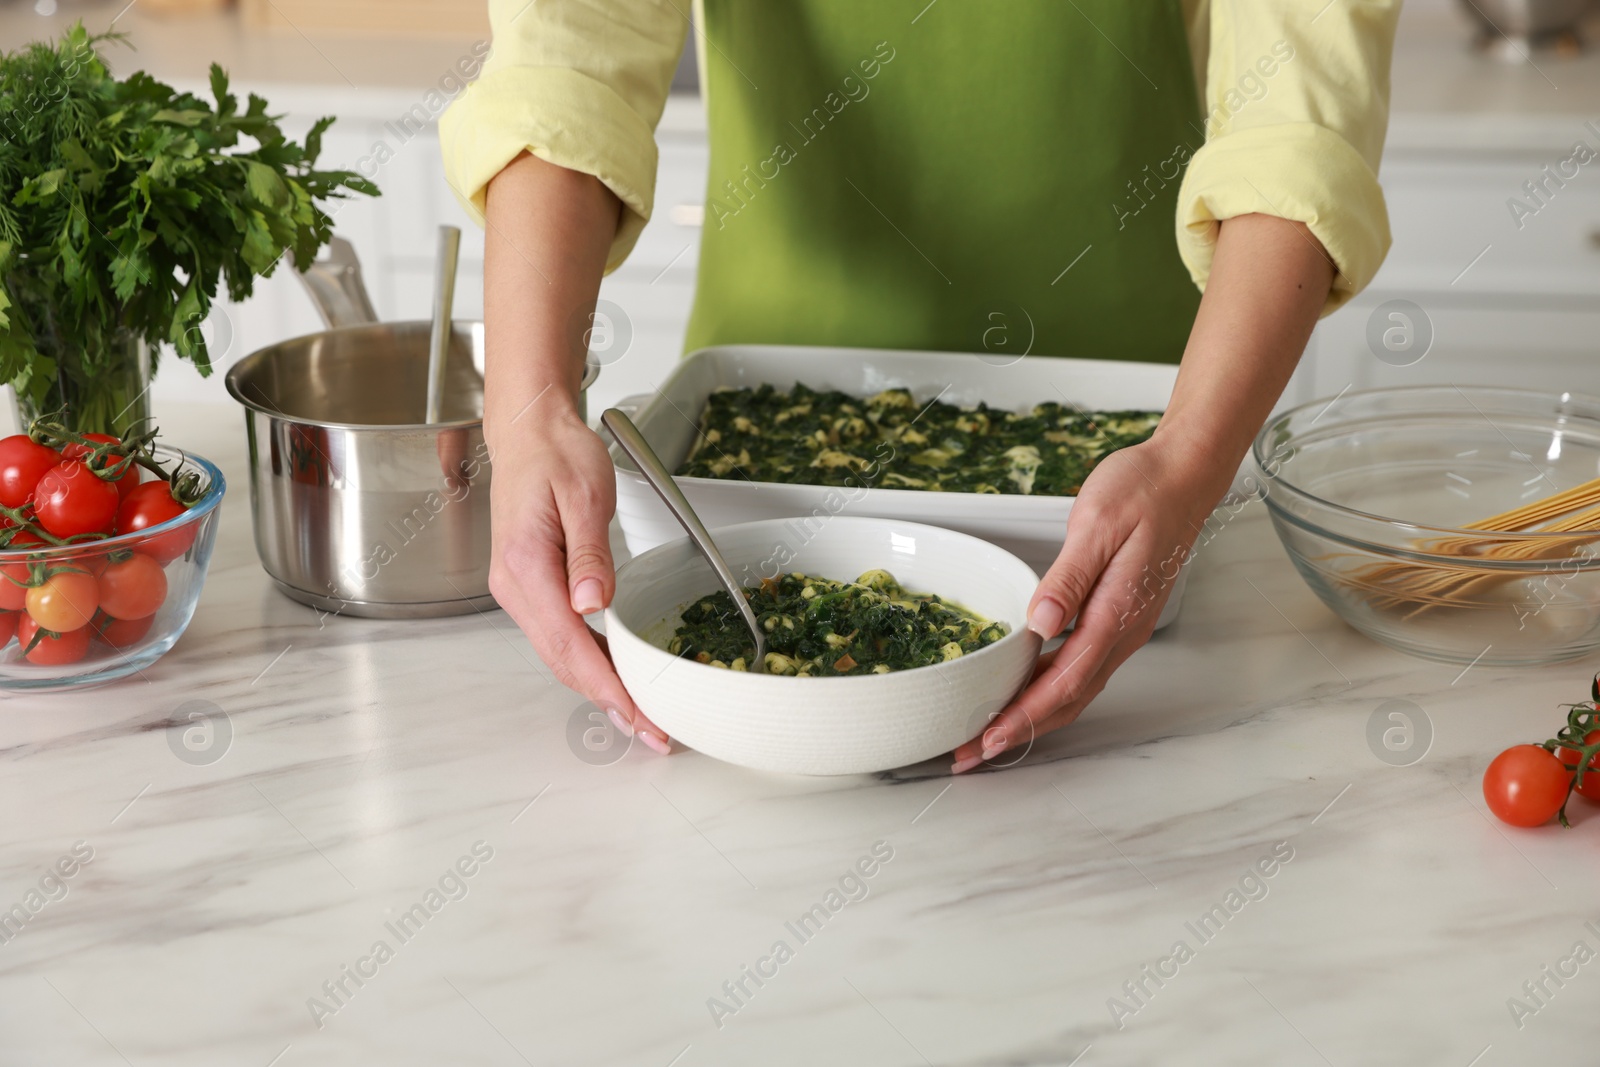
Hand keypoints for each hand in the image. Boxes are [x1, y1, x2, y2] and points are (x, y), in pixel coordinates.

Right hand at [487, 409, 671, 754]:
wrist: (529, 432)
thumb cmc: (556, 454)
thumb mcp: (584, 495)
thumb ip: (590, 553)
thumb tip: (594, 604)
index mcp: (527, 567)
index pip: (571, 645)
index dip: (608, 688)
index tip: (640, 717)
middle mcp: (516, 587)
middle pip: (564, 662)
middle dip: (609, 702)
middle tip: (654, 732)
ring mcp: (520, 590)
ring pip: (561, 655)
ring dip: (600, 688)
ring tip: (643, 716)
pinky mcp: (532, 587)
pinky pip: (561, 636)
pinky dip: (590, 663)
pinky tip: (617, 676)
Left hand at [948, 212, 1334, 772]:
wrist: (1185, 473)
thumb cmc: (1143, 490)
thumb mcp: (1096, 524)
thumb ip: (1068, 578)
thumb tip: (1040, 625)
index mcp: (1115, 615)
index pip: (1063, 683)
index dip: (1022, 717)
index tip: (986, 739)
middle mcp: (1122, 632)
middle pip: (1068, 700)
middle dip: (1019, 732)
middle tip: (971, 753)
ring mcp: (1123, 627)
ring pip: (1076, 689)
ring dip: (1033, 717)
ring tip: (988, 733)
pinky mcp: (1119, 616)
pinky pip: (1082, 668)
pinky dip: (1049, 690)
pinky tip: (1024, 691)